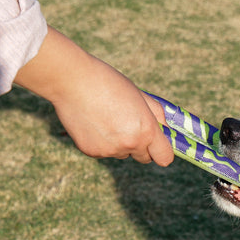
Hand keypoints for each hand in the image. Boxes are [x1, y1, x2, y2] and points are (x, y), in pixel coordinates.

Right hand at [14, 26, 173, 165]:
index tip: (158, 145)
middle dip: (141, 146)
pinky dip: (101, 141)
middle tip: (129, 125)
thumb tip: (166, 129)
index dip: (162, 151)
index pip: (164, 158)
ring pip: (122, 153)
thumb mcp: (140, 96)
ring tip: (106, 118)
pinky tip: (93, 122)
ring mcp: (110, 150)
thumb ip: (156, 115)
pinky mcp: (91, 152)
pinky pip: (103, 151)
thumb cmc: (109, 83)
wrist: (73, 81)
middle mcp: (130, 144)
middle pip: (144, 158)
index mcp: (147, 130)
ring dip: (119, 142)